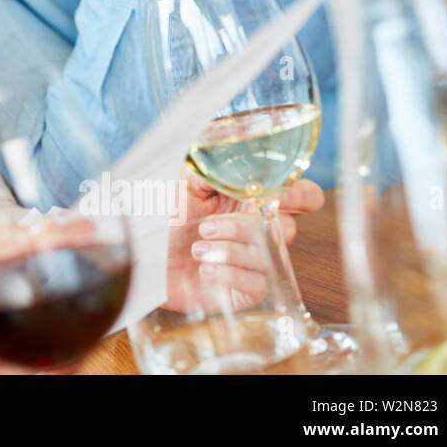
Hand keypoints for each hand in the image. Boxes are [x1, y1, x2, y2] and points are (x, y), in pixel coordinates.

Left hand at [164, 169, 322, 311]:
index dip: (300, 195)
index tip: (276, 196)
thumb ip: (211, 168)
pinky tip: (205, 267)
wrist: (144, 256)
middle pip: (288, 228)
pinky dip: (230, 273)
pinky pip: (257, 284)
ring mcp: (256, 262)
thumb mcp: (186, 184)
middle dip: (246, 226)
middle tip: (207, 225)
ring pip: (269, 255)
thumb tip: (231, 155)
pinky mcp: (245, 291)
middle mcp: (260, 231)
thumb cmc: (167, 217)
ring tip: (196, 246)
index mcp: (253, 202)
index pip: (303, 197)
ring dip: (229, 249)